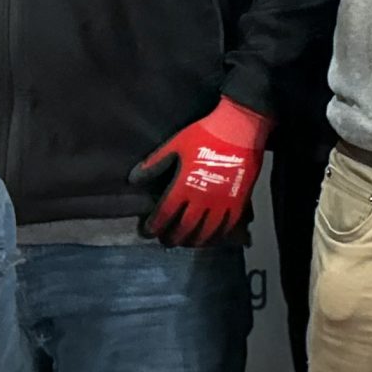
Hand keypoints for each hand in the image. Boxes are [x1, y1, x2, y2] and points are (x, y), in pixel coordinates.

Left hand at [128, 97, 270, 247]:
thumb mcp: (175, 145)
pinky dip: (215, 237)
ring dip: (192, 241)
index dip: (155, 225)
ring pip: (205, 233)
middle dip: (172, 237)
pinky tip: (209, 238)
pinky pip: (226, 228)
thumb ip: (155, 164)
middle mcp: (202, 200)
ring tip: (185, 242)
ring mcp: (221, 204)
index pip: (165, 213)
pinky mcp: (238, 203)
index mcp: (184, 186)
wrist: (239, 129)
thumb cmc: (205, 135)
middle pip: (184, 228)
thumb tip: (133, 179)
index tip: (148, 231)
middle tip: (165, 240)